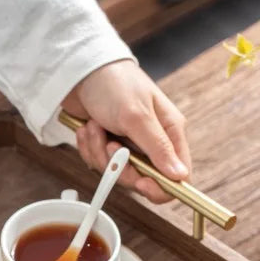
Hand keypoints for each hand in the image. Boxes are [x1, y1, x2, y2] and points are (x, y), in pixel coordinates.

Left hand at [63, 60, 190, 202]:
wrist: (80, 73)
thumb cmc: (114, 84)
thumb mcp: (137, 117)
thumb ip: (158, 148)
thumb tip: (180, 176)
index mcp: (169, 132)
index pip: (177, 176)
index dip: (161, 187)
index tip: (142, 183)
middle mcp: (151, 143)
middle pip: (141, 180)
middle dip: (120, 167)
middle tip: (110, 145)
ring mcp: (128, 147)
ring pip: (116, 174)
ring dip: (100, 153)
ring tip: (96, 127)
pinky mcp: (107, 147)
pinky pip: (98, 165)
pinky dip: (89, 148)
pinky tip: (87, 128)